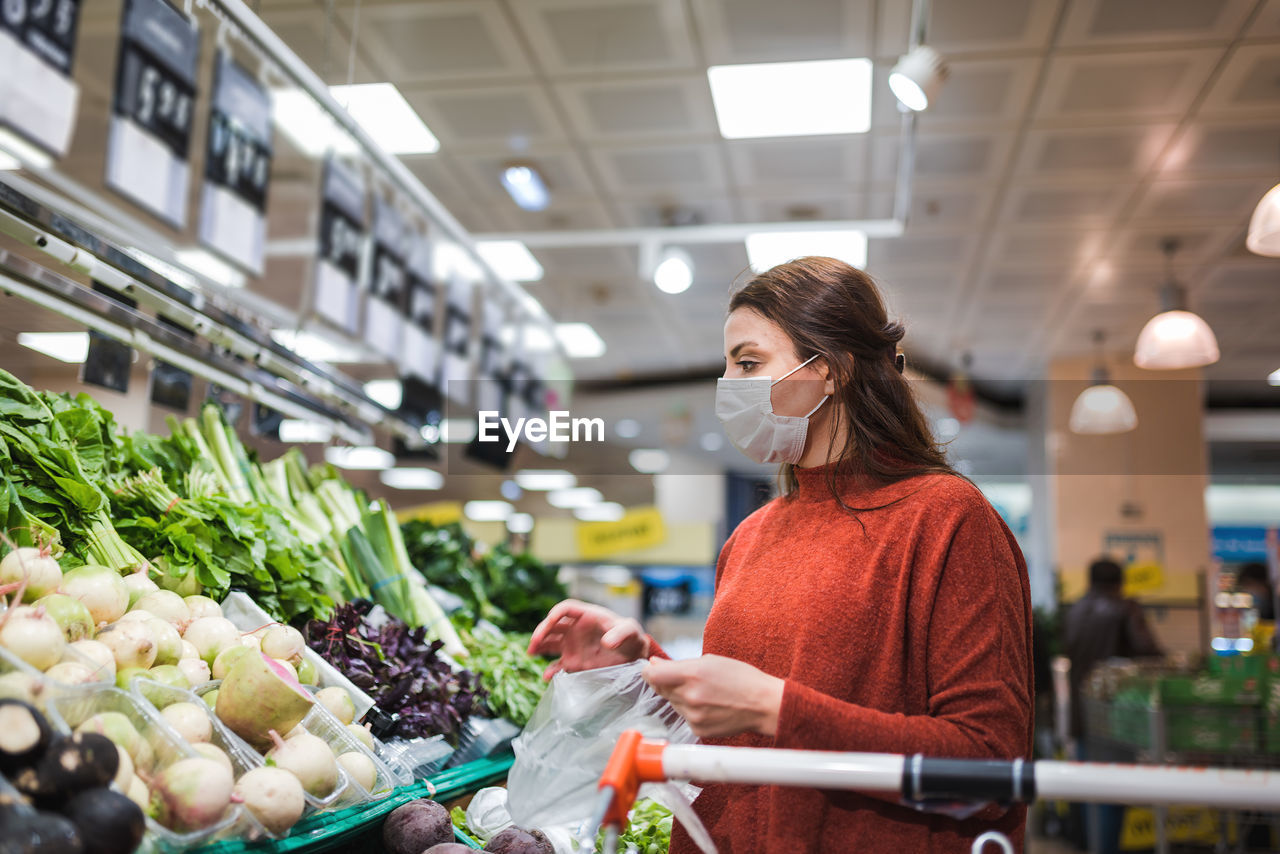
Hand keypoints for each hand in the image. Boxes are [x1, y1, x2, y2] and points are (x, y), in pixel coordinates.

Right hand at [527, 599, 650, 679]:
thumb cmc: (632, 637)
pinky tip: (547, 677)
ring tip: (531, 652)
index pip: (566, 609)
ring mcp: (572, 646)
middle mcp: (575, 629)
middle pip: (553, 625)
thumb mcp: (631, 630)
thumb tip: (607, 642)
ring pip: (550, 643)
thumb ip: (621, 632)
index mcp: (587, 616)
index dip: (556, 613)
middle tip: (534, 642)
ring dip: (539, 646)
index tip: (550, 620)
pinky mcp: (573, 663)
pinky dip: (551, 671)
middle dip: (542, 631)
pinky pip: (557, 666)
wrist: (634, 657)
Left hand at [642, 655, 784, 738]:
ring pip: (672, 703)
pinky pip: (684, 716)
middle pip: (660, 689)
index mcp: (692, 674)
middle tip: (687, 679)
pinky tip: (709, 705)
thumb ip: (678, 664)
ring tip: (703, 692)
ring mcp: (693, 716)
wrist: (762, 704)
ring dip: (679, 696)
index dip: (649, 671)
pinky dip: (690, 710)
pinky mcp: (698, 729)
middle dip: (667, 682)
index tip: (653, 669)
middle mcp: (689, 696)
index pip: (651, 675)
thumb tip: (654, 664)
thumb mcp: (710, 661)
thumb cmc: (740, 678)